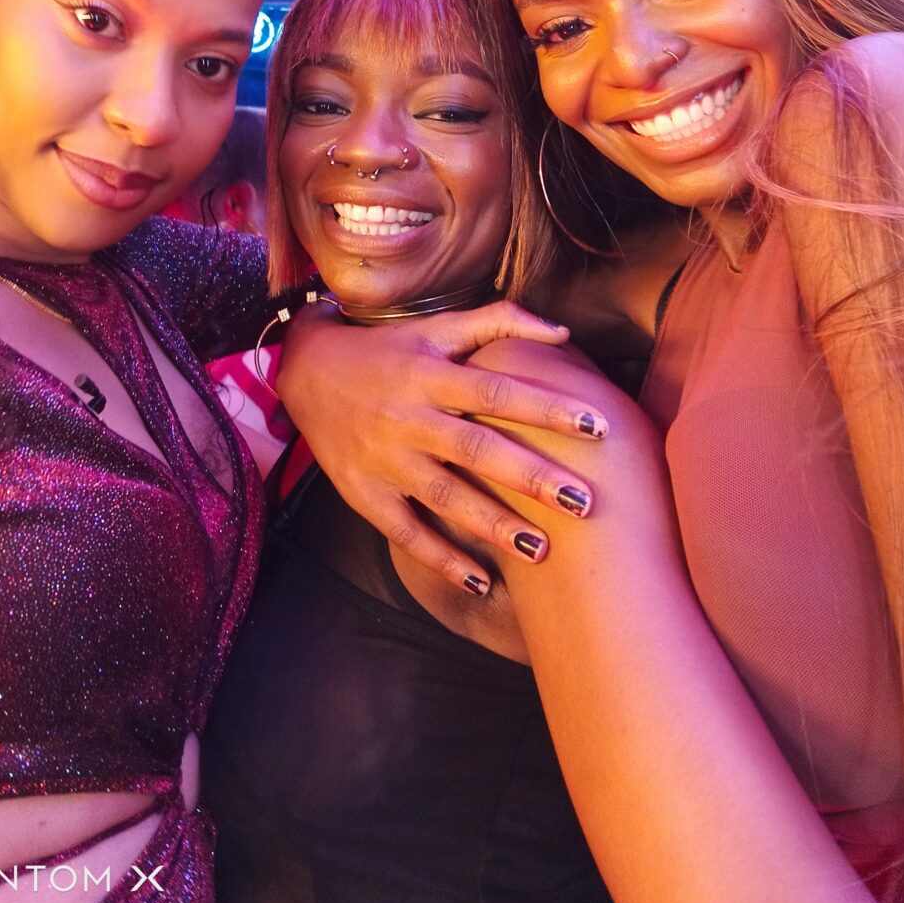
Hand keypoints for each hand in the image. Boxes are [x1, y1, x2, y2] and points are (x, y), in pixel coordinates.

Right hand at [276, 301, 607, 592]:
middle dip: (531, 477)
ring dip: (493, 525)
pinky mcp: (364, 495)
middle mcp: (408, 418)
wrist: (305, 373)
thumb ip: (498, 321)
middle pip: (477, 450)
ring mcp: (385, 461)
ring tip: (543, 549)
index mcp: (430, 374)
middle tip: (585, 501)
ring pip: (445, 497)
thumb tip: (564, 330)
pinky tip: (481, 581)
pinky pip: (405, 533)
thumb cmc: (386, 350)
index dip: (546, 408)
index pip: (497, 392)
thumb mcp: (435, 328)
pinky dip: (441, 559)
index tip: (598, 426)